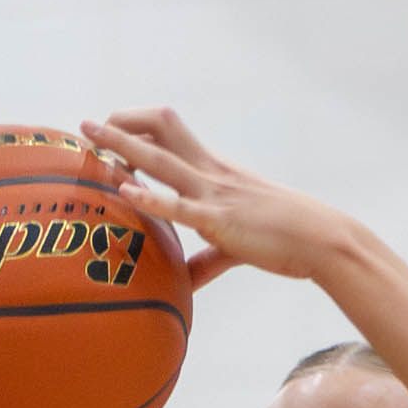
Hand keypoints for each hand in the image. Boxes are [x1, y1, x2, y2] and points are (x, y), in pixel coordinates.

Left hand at [81, 108, 348, 289]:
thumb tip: (183, 283)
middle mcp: (211, 173)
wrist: (321, 239)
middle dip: (120, 125)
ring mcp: (214, 194)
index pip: (171, 134)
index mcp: (215, 171)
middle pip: (160, 131)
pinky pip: (179, 206)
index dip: (139, 129)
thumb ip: (205, 260)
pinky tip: (123, 190)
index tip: (112, 134)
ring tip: (91, 137)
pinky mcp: (220, 221)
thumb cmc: (285, 239)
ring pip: (160, 160)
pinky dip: (149, 197)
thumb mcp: (238, 244)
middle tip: (86, 125)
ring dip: (122, 146)